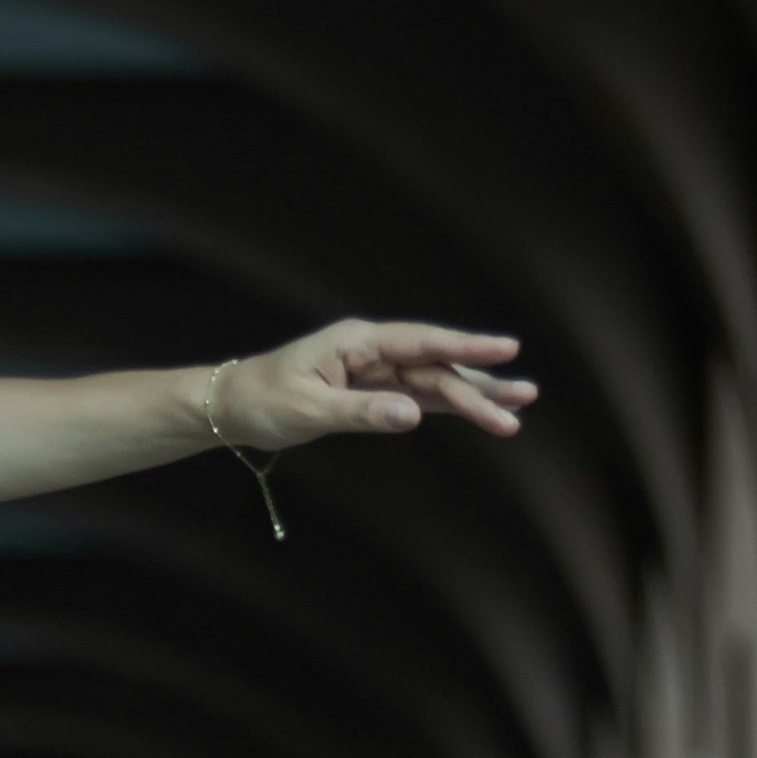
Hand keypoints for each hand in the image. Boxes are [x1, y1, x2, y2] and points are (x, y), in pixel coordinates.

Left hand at [216, 318, 536, 458]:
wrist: (232, 406)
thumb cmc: (263, 401)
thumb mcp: (309, 410)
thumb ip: (362, 413)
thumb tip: (413, 414)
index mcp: (357, 342)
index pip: (421, 342)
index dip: (467, 345)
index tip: (508, 348)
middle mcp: (372, 351)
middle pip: (436, 366)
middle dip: (480, 384)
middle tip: (524, 400)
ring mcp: (375, 371)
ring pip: (434, 381)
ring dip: (474, 394)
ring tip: (518, 406)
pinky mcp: (373, 391)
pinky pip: (418, 396)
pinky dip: (449, 404)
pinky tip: (480, 409)